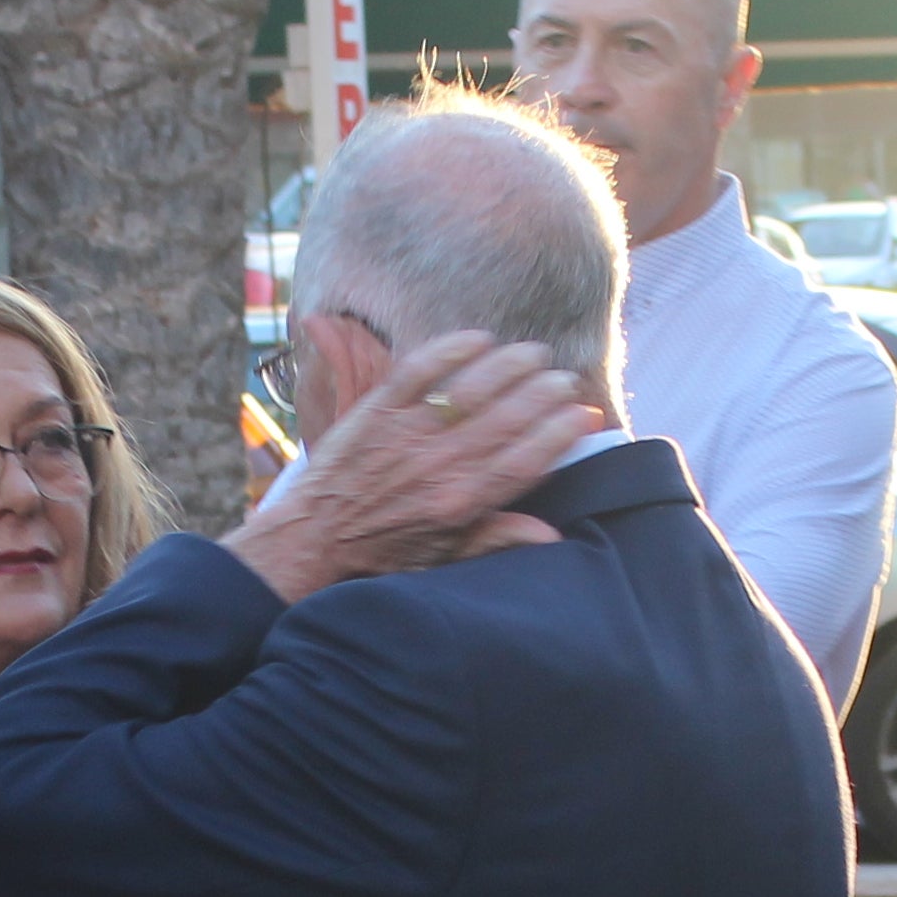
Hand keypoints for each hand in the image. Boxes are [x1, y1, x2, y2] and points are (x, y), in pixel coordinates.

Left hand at [224, 333, 599, 602]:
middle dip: (544, 395)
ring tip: (534, 355)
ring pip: (471, 389)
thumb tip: (551, 535)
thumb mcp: (443, 557)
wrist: (313, 537)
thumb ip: (497, 538)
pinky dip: (451, 350)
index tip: (583, 417)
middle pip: (507, 419)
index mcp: (459, 503)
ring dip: (509, 366)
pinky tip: (479, 339)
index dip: (559, 435)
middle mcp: (438, 465)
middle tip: (565, 380)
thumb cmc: (381, 551)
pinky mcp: (377, 409)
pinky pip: (420, 369)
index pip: (525, 461)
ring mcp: (407, 433)